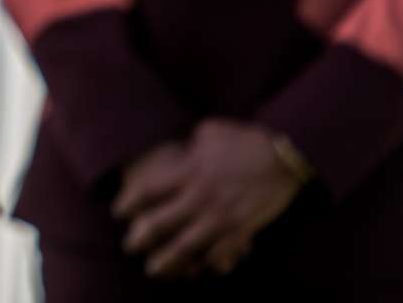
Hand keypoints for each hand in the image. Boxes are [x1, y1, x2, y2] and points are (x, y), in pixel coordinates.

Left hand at [112, 120, 310, 278]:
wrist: (284, 158)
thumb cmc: (245, 140)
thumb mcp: (210, 132)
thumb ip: (190, 146)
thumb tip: (181, 151)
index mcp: (190, 171)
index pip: (148, 190)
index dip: (128, 202)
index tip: (118, 211)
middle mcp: (200, 197)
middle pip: (160, 224)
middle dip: (140, 238)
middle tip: (129, 246)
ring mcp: (221, 217)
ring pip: (185, 247)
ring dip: (166, 261)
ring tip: (153, 269)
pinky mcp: (241, 230)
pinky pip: (218, 254)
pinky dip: (204, 265)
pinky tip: (194, 270)